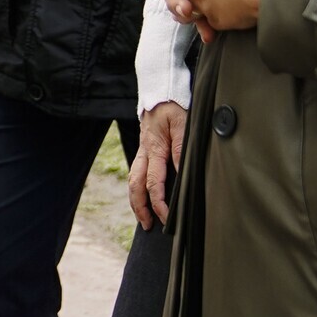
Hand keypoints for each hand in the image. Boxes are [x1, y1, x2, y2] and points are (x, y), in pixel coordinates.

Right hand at [128, 102, 187, 229]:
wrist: (160, 90)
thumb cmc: (174, 105)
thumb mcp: (183, 124)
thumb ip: (182, 148)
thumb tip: (181, 172)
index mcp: (154, 149)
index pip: (154, 183)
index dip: (160, 204)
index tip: (167, 218)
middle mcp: (145, 152)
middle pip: (136, 186)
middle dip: (140, 208)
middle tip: (148, 226)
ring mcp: (142, 150)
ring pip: (133, 180)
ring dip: (136, 200)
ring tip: (143, 217)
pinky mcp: (144, 148)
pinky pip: (137, 172)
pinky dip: (138, 188)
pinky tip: (144, 196)